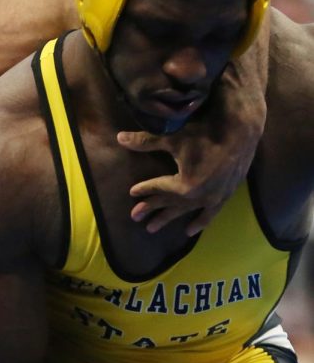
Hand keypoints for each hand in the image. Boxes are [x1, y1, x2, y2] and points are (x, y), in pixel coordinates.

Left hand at [118, 53, 266, 235]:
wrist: (242, 130)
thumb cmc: (205, 131)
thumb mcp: (173, 138)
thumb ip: (146, 142)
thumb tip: (119, 138)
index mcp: (185, 185)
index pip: (158, 188)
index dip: (144, 189)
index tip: (132, 193)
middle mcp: (198, 197)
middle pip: (169, 203)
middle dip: (151, 209)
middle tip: (134, 217)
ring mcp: (213, 198)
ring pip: (185, 211)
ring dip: (168, 218)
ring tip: (151, 228)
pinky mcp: (224, 195)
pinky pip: (209, 214)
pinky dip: (199, 222)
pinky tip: (189, 231)